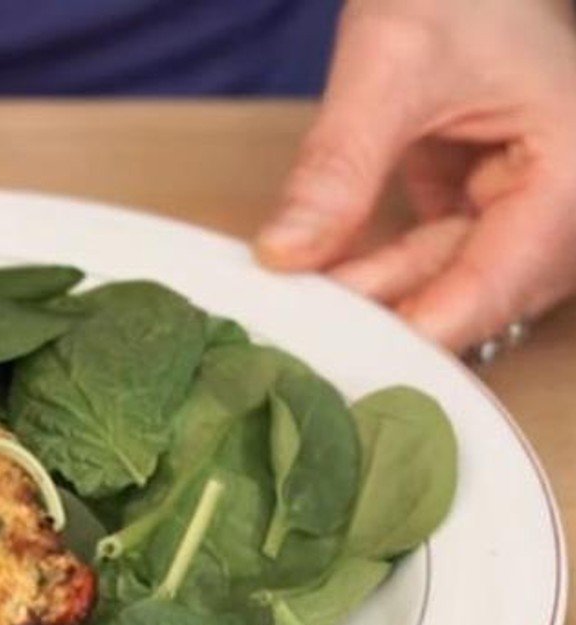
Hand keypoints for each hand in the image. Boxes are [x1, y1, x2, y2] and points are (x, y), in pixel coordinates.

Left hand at [255, 0, 575, 353]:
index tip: (348, 356)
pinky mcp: (492, 203)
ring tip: (299, 303)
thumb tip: (283, 256)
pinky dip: (380, 270)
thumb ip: (338, 164)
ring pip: (451, 281)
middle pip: (479, 291)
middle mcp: (569, 197)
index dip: (423, 327)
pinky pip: (436, 258)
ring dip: (377, 294)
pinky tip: (322, 283)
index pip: (500, 280)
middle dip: (391, 312)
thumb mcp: (389, 63)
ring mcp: (533, 203)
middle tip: (303, 331)